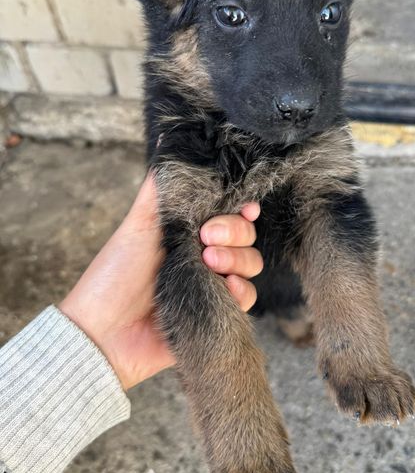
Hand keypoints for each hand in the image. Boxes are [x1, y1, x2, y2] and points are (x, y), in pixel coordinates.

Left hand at [59, 173, 262, 389]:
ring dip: (237, 258)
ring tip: (209, 263)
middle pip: (245, 235)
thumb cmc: (116, 274)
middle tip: (206, 237)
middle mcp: (204, 254)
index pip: (229, 212)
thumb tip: (170, 141)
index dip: (241, 207)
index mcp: (188, 231)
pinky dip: (240, 290)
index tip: (243, 205)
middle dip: (233, 231)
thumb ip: (159, 187)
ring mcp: (212, 284)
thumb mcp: (138, 222)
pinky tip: (222, 288)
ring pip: (251, 263)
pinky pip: (246, 296)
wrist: (106, 331)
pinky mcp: (217, 313)